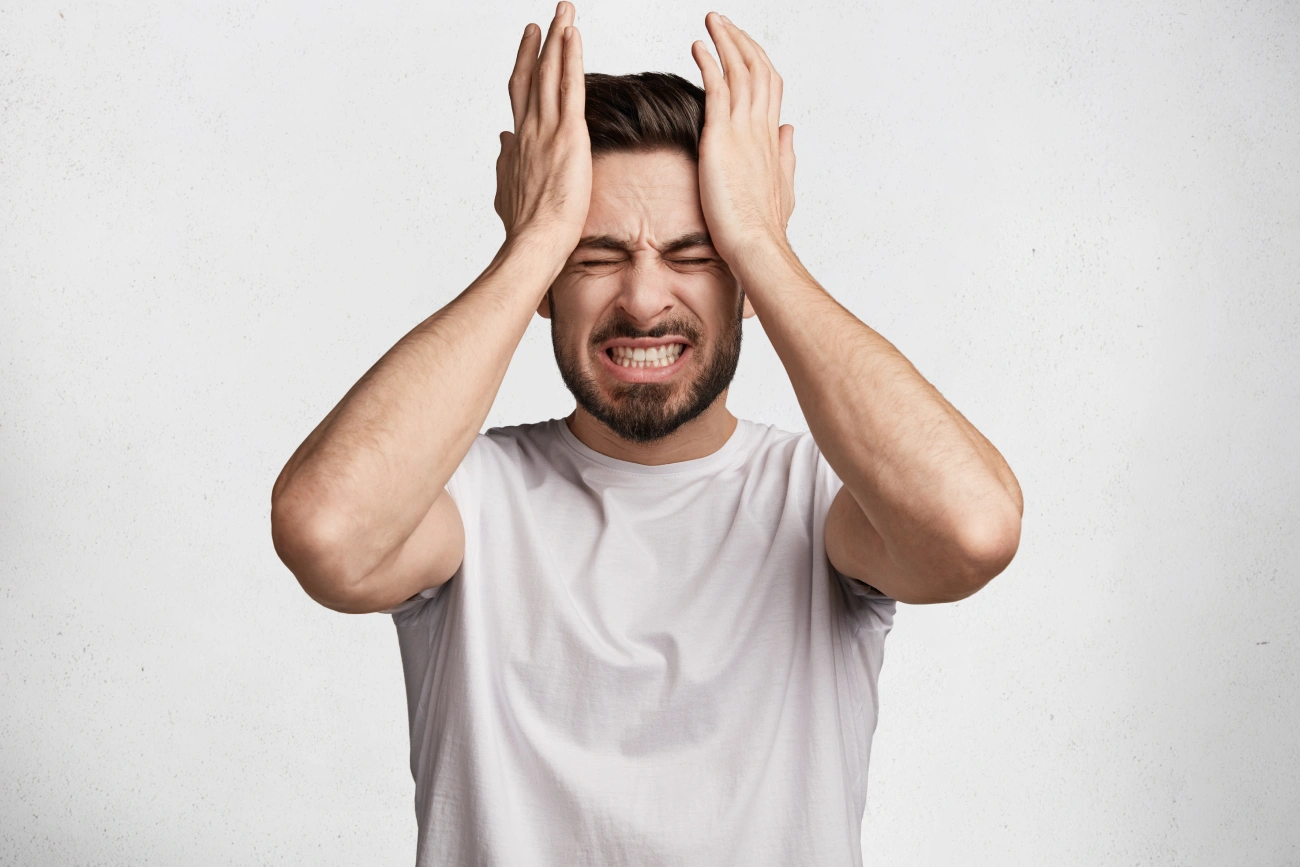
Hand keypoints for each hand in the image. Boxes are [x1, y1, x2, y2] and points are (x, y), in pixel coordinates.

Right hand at [494, 2, 590, 253]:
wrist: (534, 241)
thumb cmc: (524, 227)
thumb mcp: (507, 190)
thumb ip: (505, 163)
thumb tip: (502, 142)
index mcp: (519, 142)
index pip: (521, 94)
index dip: (524, 64)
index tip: (529, 42)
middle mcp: (529, 129)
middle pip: (533, 75)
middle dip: (541, 43)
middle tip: (547, 16)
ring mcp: (547, 129)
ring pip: (551, 73)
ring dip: (558, 38)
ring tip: (565, 12)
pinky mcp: (569, 134)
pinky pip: (571, 86)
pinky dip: (571, 58)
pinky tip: (574, 35)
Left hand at [690, 13, 795, 264]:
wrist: (757, 244)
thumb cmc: (764, 227)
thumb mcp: (781, 186)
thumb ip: (785, 155)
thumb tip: (788, 131)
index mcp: (771, 138)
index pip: (769, 86)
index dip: (757, 61)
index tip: (743, 47)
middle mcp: (761, 127)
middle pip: (757, 68)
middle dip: (741, 40)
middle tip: (723, 22)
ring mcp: (743, 130)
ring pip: (740, 70)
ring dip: (726, 40)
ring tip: (711, 21)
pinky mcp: (722, 137)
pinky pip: (717, 88)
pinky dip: (709, 63)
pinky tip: (697, 47)